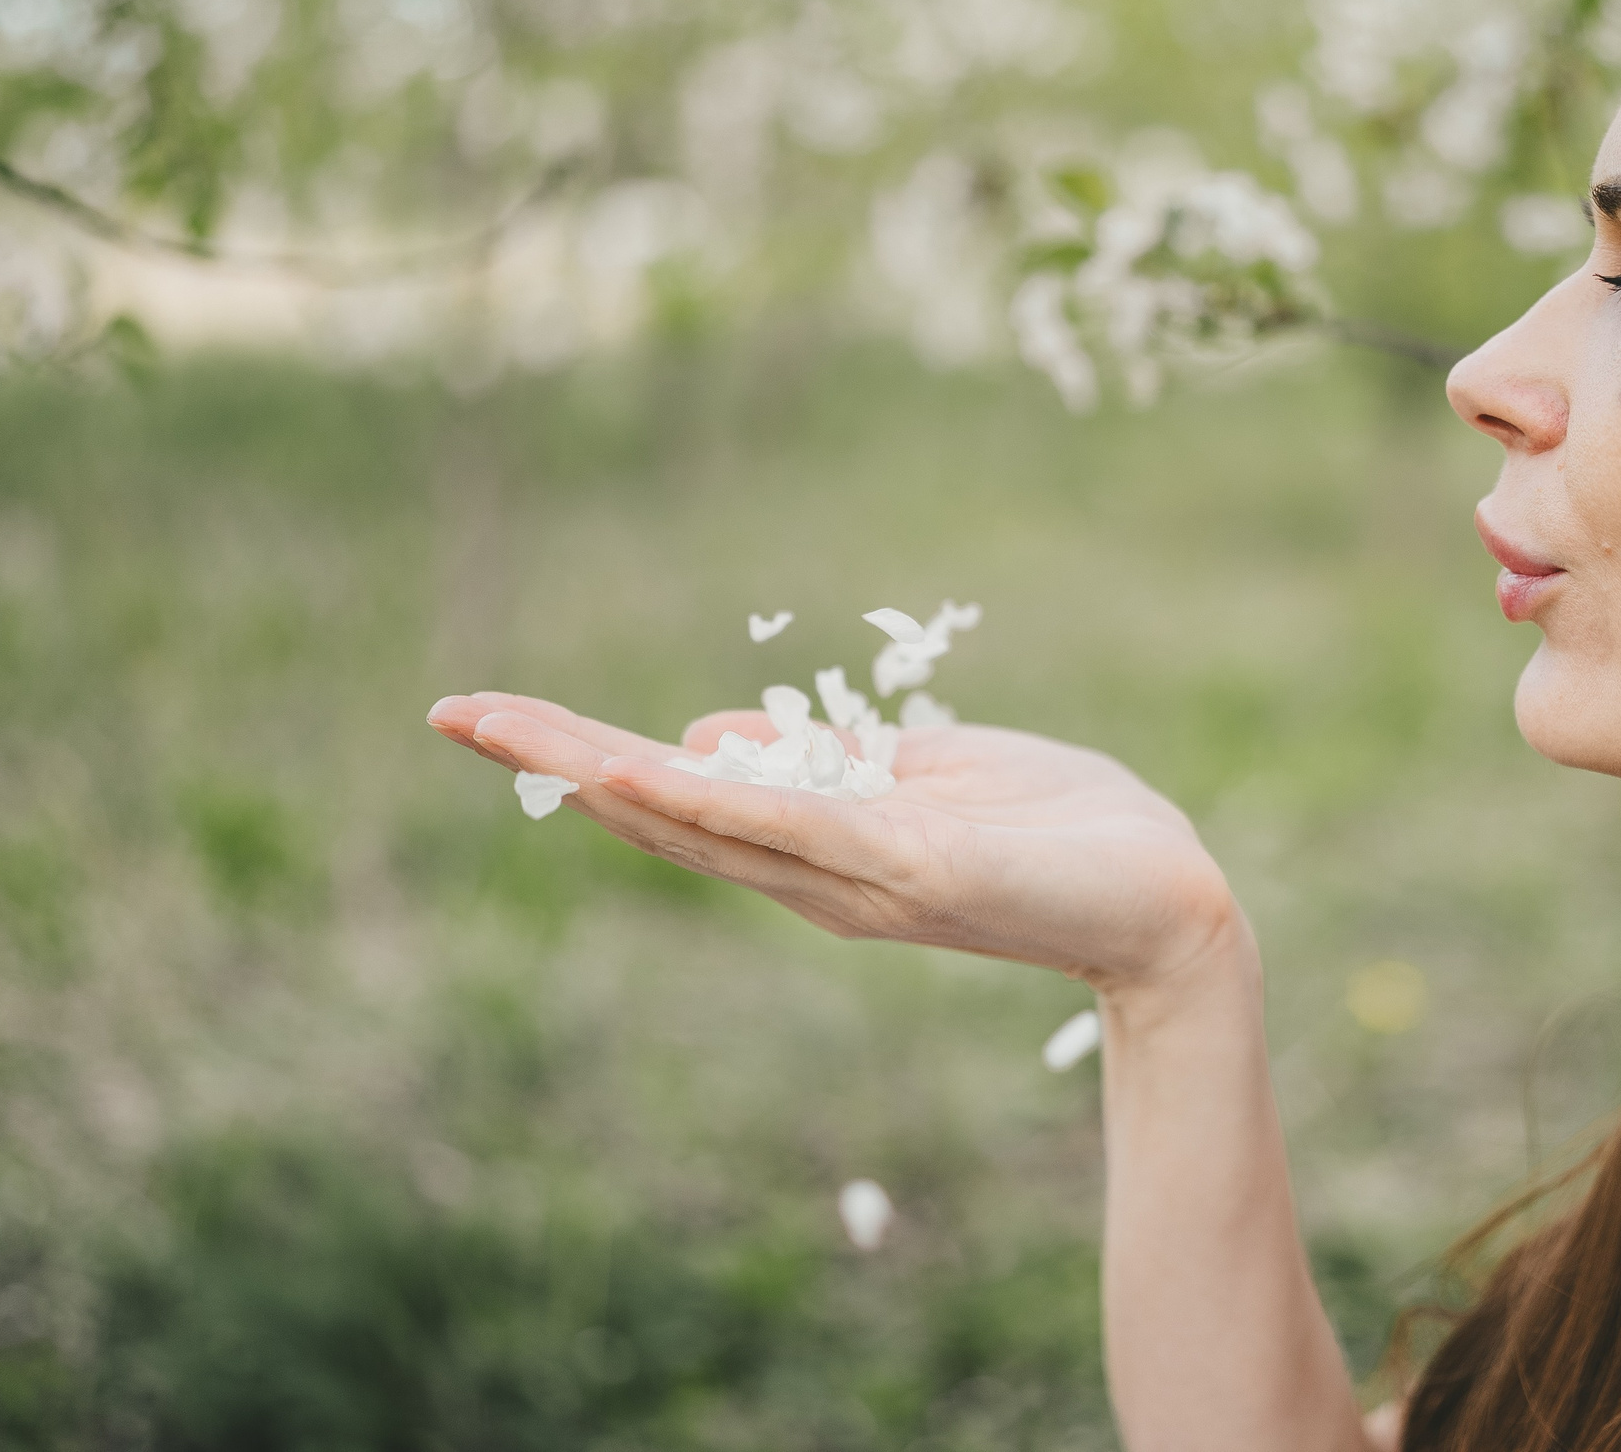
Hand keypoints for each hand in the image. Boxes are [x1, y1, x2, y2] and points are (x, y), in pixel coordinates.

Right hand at [426, 693, 1243, 992]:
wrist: (1171, 905)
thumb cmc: (1066, 834)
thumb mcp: (930, 779)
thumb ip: (829, 762)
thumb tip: (705, 731)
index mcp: (822, 846)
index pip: (683, 798)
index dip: (587, 758)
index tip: (496, 716)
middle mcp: (816, 875)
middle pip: (662, 814)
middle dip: (555, 761)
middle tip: (449, 715)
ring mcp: (855, 877)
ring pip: (705, 820)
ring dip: (600, 772)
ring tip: (504, 729)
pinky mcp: (910, 865)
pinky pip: (796, 825)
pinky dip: (714, 797)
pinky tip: (641, 766)